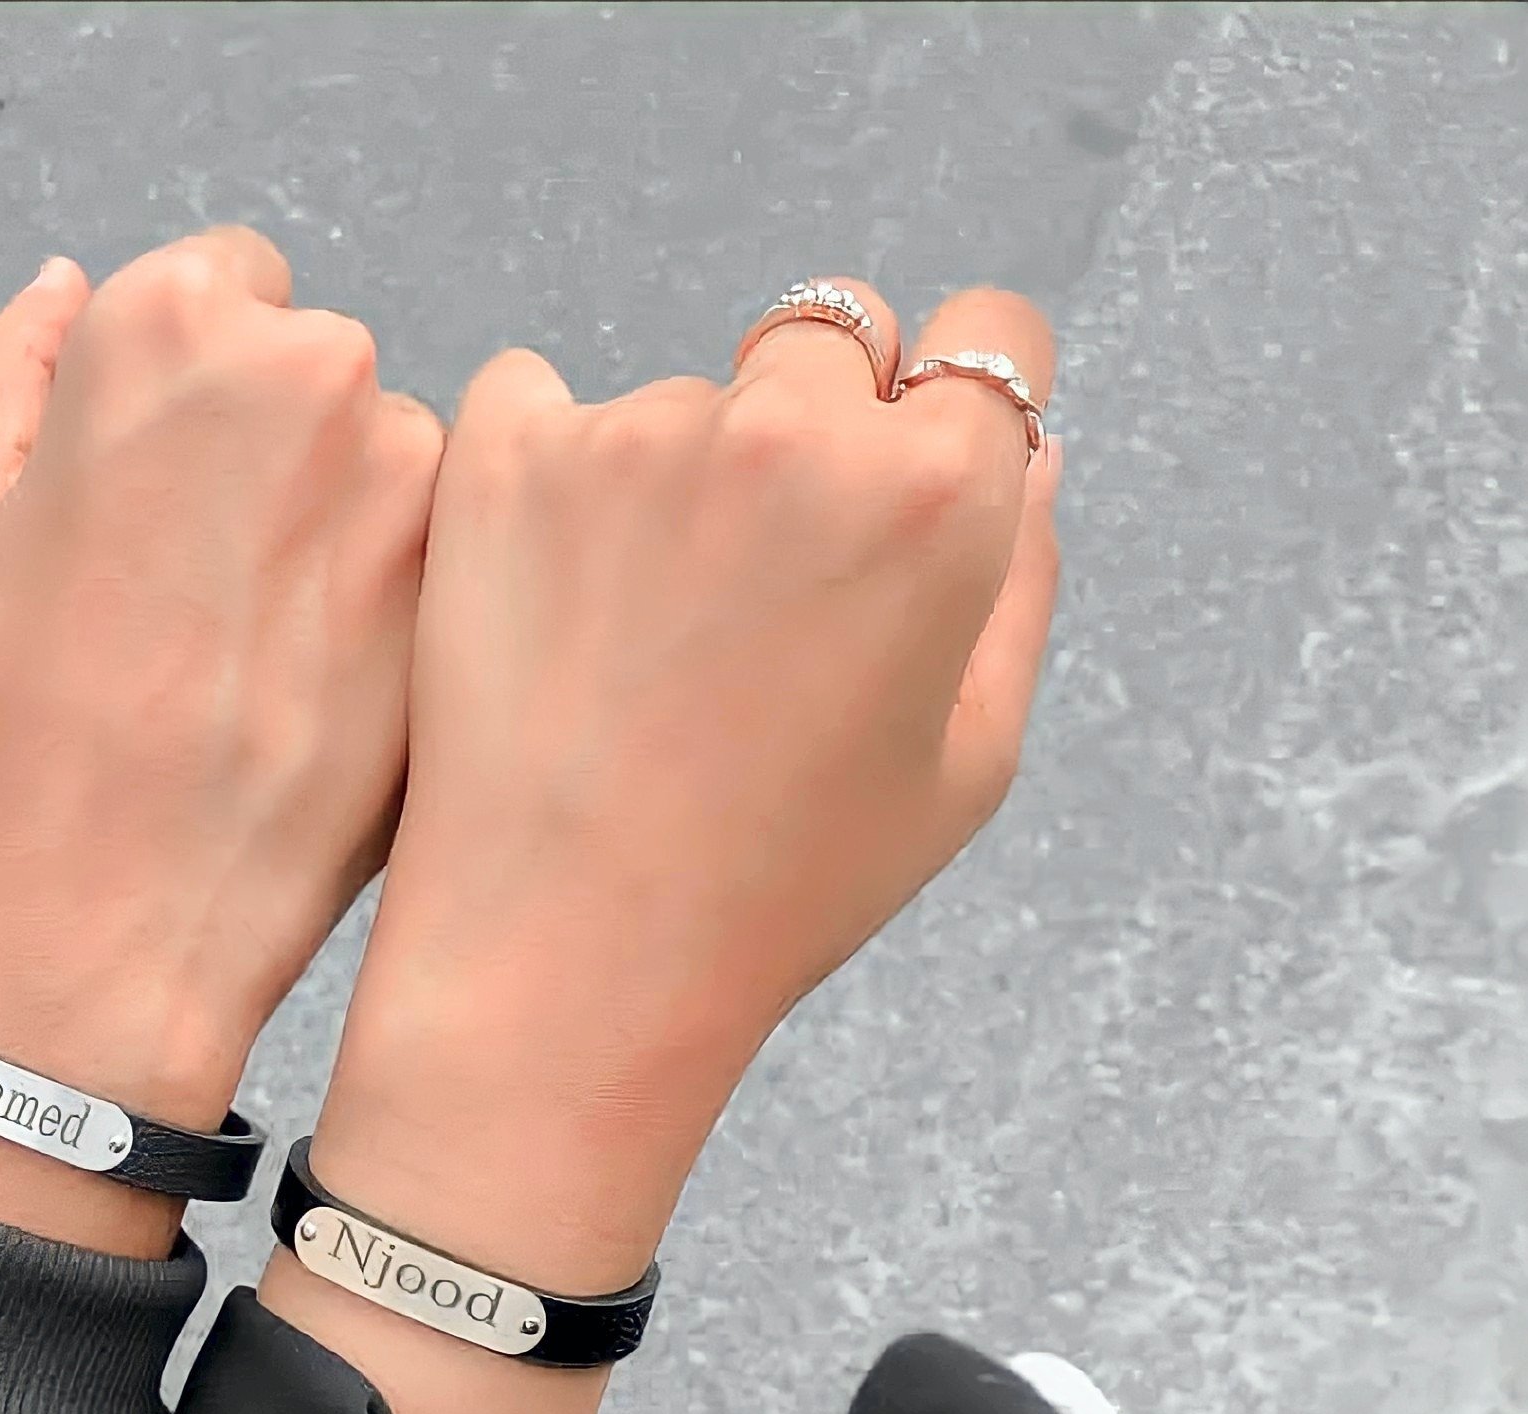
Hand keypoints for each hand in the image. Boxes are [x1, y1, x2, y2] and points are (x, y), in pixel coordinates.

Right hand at [0, 230, 445, 1254]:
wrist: (122, 899)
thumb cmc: (18, 713)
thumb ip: (8, 362)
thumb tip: (70, 283)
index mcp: (168, 321)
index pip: (236, 283)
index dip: (207, 388)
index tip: (188, 484)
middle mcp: (308, 368)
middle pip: (323, 368)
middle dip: (284, 447)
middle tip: (224, 582)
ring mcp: (409, 480)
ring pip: (398, 458)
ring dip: (353, 523)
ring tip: (275, 648)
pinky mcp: (471, 584)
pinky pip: (450, 552)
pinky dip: (405, 598)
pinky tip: (334, 682)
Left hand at [262, 280, 1060, 1413]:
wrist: (566, 962)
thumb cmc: (776, 887)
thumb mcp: (967, 764)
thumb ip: (1020, 579)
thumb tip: (1023, 451)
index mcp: (938, 496)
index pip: (990, 337)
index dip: (952, 403)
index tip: (902, 460)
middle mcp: (796, 429)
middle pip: (831, 337)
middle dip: (812, 422)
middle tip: (748, 577)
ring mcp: (639, 430)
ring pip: (680, 398)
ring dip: (670, 476)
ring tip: (630, 643)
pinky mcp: (504, 452)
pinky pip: (537, 405)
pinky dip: (543, 475)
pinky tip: (544, 600)